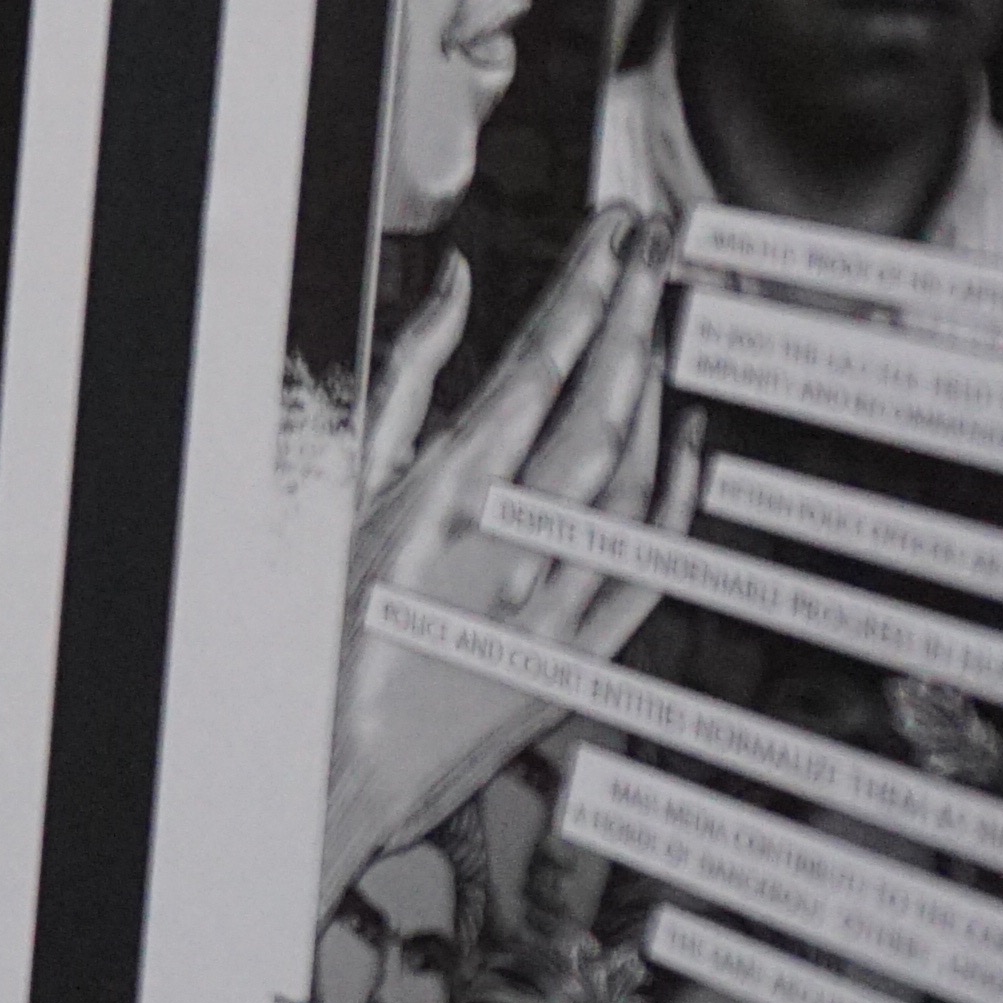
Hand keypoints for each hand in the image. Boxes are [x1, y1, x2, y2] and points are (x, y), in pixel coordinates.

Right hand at [322, 210, 686, 912]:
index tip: (617, 233)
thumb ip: (404, 382)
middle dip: (636, 313)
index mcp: (442, 495)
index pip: (538, 363)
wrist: (319, 769)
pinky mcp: (576, 655)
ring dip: (661, 391)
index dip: (586, 288)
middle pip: (600, 404)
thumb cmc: (311, 633)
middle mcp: (509, 543)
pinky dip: (680, 494)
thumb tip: (451, 288)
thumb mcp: (338, 491)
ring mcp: (554, 601)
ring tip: (670, 322)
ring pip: (635, 475)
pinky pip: (649, 560)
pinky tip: (691, 442)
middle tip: (660, 248)